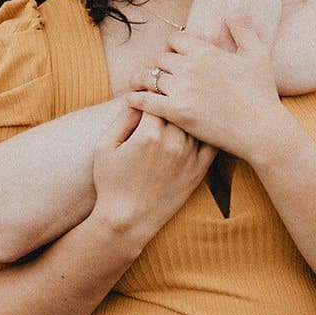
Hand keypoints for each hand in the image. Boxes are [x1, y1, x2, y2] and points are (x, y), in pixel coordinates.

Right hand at [90, 104, 216, 247]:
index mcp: (149, 134)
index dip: (151, 93)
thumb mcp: (105, 146)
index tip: (147, 94)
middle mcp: (173, 143)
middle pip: (178, 108)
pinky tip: (200, 129)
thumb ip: (122, 118)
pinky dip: (206, 133)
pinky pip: (210, 144)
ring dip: (188, 116)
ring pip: (195, 123)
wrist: (127, 221)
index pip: (156, 98)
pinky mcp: (198, 172)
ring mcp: (189, 158)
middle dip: (171, 101)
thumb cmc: (110, 183)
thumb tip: (137, 98)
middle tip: (166, 100)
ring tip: (182, 111)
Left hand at [127, 28, 289, 155]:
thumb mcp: (256, 52)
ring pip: (150, 77)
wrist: (262, 130)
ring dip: (142, 81)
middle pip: (161, 59)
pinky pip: (145, 100)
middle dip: (160, 66)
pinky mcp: (177, 112)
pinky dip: (135, 99)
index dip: (173, 49)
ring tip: (138, 85)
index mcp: (207, 51)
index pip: (175, 41)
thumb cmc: (261, 93)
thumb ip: (240, 24)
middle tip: (159, 75)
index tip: (175, 59)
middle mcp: (191, 66)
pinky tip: (131, 101)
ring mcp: (182, 89)